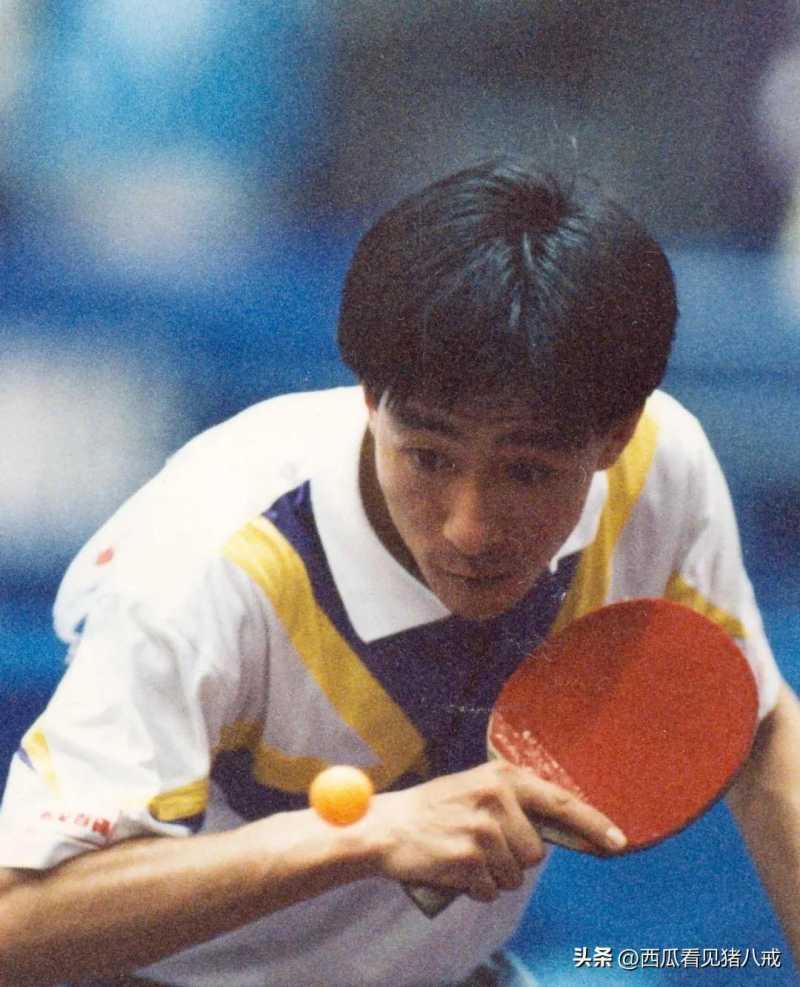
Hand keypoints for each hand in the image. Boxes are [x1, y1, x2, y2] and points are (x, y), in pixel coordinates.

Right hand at [364, 761, 625, 902]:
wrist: (387, 827)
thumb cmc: (433, 811)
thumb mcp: (476, 790)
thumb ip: (514, 803)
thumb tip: (559, 829)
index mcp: (503, 777)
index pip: (560, 801)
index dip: (593, 824)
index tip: (619, 842)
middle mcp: (497, 798)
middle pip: (535, 852)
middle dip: (513, 859)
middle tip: (478, 845)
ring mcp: (483, 828)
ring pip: (515, 875)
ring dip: (494, 876)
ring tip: (463, 854)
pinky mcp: (469, 857)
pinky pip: (492, 890)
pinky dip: (477, 890)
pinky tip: (456, 870)